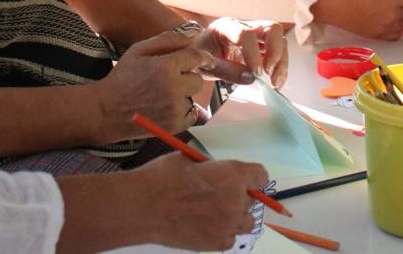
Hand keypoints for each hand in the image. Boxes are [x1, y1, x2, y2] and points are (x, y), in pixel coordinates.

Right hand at [95, 31, 209, 141]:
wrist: (107, 110)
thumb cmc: (123, 77)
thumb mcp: (138, 51)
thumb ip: (166, 40)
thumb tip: (190, 37)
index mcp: (166, 67)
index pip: (196, 58)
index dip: (202, 57)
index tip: (206, 59)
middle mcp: (174, 89)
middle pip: (198, 80)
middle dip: (188, 77)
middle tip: (171, 79)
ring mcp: (175, 109)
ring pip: (192, 97)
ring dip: (183, 95)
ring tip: (162, 95)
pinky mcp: (174, 126)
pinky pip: (192, 115)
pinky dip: (183, 111)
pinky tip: (167, 107)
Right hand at [131, 153, 268, 250]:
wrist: (142, 208)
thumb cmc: (162, 178)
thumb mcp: (189, 159)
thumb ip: (210, 167)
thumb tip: (215, 171)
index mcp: (232, 175)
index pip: (260, 175)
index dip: (251, 176)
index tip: (244, 178)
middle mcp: (236, 201)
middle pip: (252, 199)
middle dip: (239, 195)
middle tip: (217, 193)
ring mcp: (227, 225)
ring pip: (247, 222)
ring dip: (236, 215)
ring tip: (215, 211)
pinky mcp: (215, 244)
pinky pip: (230, 238)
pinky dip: (222, 232)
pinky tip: (206, 225)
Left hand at [195, 18, 288, 88]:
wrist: (198, 52)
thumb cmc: (199, 55)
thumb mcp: (204, 64)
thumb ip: (226, 70)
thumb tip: (251, 78)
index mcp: (226, 26)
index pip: (246, 34)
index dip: (253, 53)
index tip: (255, 73)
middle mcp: (245, 26)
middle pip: (271, 28)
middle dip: (275, 52)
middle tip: (269, 73)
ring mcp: (256, 35)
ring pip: (279, 40)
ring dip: (281, 62)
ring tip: (275, 83)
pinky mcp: (261, 47)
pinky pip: (278, 52)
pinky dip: (281, 68)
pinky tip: (277, 83)